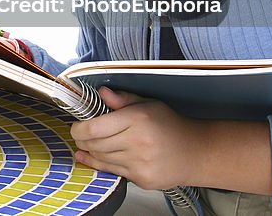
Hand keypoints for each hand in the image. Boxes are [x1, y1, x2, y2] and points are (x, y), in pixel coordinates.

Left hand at [70, 87, 206, 189]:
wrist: (195, 153)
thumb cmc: (171, 126)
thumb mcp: (148, 104)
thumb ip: (123, 99)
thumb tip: (102, 92)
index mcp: (138, 119)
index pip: (95, 127)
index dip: (79, 128)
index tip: (76, 126)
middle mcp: (138, 142)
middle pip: (95, 144)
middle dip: (82, 140)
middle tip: (79, 135)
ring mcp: (140, 163)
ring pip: (101, 158)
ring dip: (90, 151)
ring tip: (87, 144)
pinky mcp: (142, 179)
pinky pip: (112, 171)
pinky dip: (99, 164)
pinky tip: (91, 158)